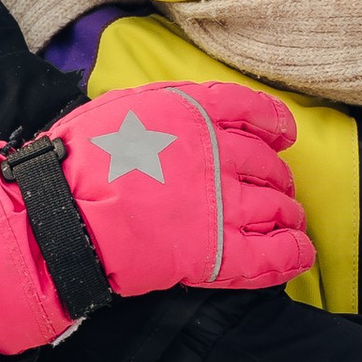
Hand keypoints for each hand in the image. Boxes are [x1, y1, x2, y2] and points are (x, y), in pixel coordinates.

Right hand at [50, 84, 310, 298]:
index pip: (252, 109)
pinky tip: (300, 254)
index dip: (275, 123)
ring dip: (288, 214)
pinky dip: (293, 253)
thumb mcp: (120, 108)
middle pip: (268, 164)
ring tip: (289, 222)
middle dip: (277, 177)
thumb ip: (162, 107)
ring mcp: (221, 204)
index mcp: (193, 113)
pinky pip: (272, 255)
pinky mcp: (217, 253)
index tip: (283, 134)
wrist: (61, 215)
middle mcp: (217, 154)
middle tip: (275, 188)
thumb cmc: (78, 160)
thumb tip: (183, 113)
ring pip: (277, 208)